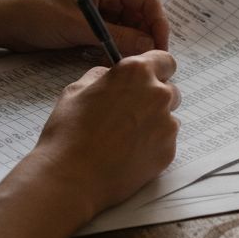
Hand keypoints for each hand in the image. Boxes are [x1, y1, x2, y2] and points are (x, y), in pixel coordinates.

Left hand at [0, 0, 168, 54]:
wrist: (5, 21)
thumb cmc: (36, 15)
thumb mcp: (79, 27)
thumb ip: (117, 37)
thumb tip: (149, 47)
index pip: (148, 2)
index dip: (158, 25)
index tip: (160, 50)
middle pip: (141, 16)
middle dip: (145, 38)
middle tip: (145, 64)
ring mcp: (100, 8)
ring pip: (129, 29)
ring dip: (130, 46)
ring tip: (125, 65)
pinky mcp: (91, 23)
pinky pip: (115, 36)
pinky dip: (115, 49)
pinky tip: (110, 62)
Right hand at [27, 50, 180, 216]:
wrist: (71, 177)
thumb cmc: (68, 132)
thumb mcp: (76, 90)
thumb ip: (102, 76)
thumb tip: (111, 75)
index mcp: (136, 72)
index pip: (164, 60)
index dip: (156, 70)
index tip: (148, 78)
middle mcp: (158, 94)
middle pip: (169, 91)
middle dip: (153, 99)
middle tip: (128, 114)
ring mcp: (167, 124)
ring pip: (168, 118)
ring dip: (153, 123)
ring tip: (123, 138)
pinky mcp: (169, 150)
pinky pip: (165, 142)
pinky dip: (152, 145)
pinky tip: (127, 154)